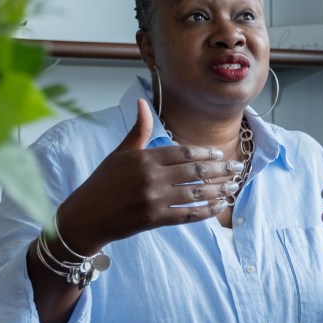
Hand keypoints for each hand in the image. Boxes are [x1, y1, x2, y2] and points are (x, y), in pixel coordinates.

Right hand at [55, 99, 243, 252]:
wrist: (85, 217)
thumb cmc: (102, 183)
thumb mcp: (119, 153)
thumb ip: (138, 130)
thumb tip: (142, 102)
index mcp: (143, 158)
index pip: (181, 152)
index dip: (203, 154)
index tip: (218, 154)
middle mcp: (151, 177)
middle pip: (193, 171)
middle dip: (219, 170)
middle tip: (237, 168)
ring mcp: (153, 199)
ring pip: (195, 193)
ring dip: (218, 190)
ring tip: (234, 187)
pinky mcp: (154, 220)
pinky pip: (187, 215)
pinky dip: (205, 211)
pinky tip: (218, 207)